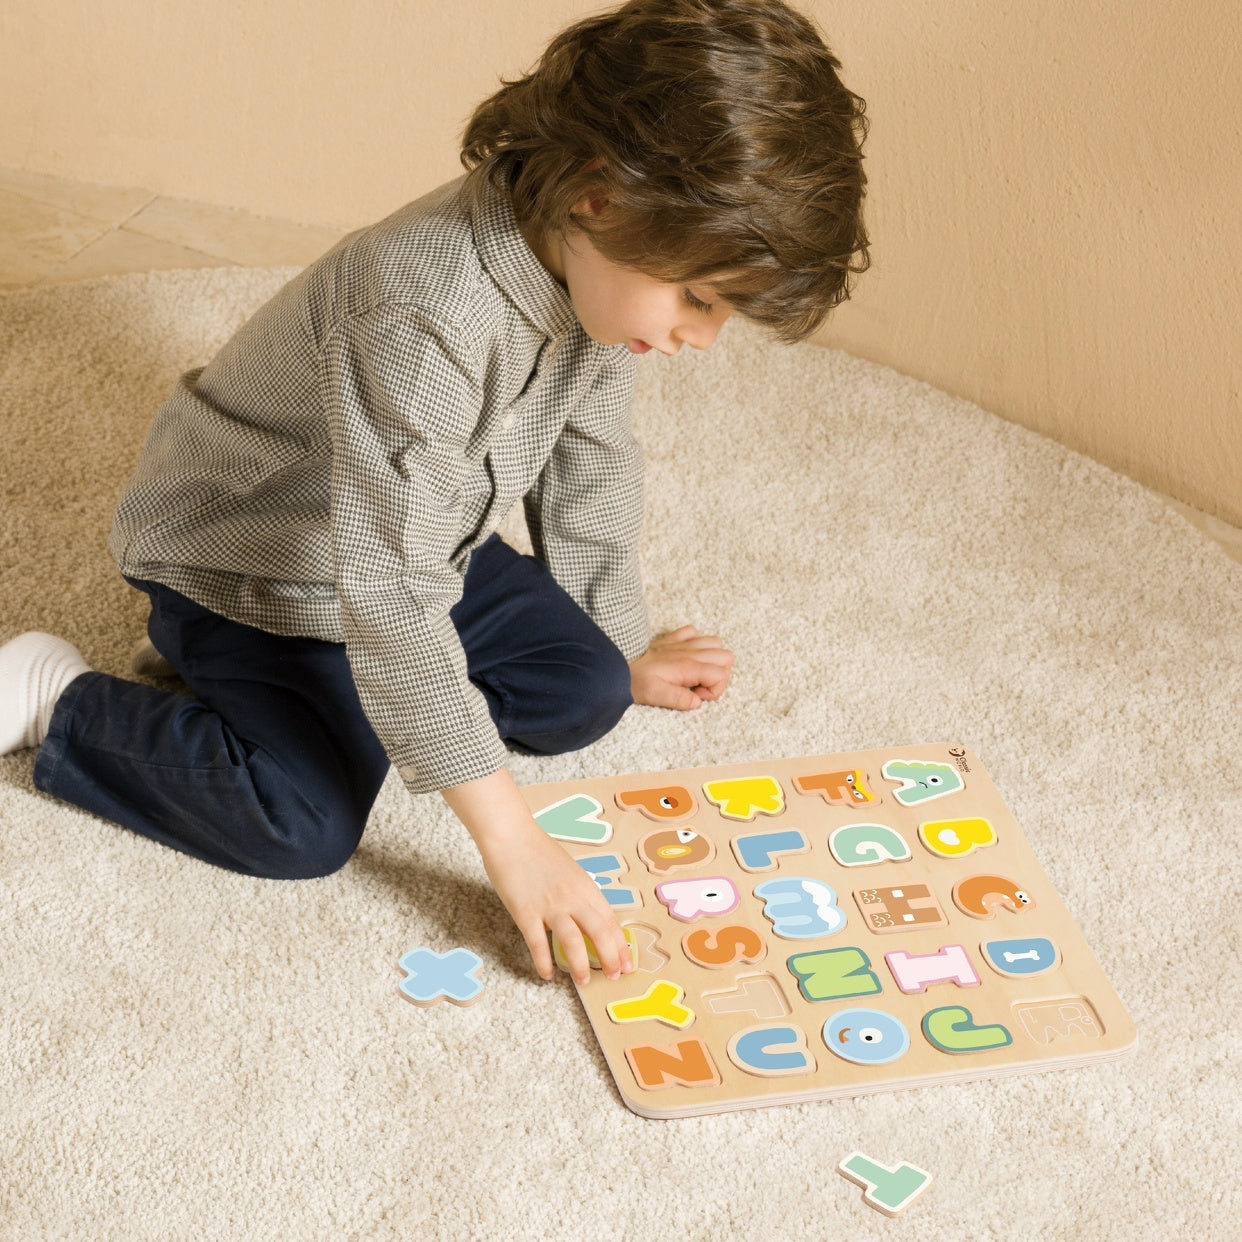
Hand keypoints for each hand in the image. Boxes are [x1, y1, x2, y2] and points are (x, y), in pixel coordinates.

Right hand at [443, 769, 633, 985]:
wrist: (511, 835)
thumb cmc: (539, 851)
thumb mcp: (570, 871)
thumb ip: (581, 893)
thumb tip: (592, 917)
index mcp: (586, 886)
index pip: (610, 921)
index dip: (620, 945)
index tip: (627, 963)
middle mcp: (573, 897)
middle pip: (600, 933)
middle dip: (610, 958)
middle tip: (614, 976)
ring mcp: (550, 906)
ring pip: (573, 942)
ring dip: (581, 965)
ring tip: (584, 980)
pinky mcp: (526, 912)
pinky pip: (538, 944)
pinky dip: (544, 962)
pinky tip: (547, 975)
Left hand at [629, 625, 733, 710]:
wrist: (616, 663)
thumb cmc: (635, 680)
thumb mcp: (655, 695)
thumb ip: (679, 699)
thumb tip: (697, 702)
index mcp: (688, 666)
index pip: (721, 674)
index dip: (714, 690)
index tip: (696, 695)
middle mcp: (690, 651)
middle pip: (726, 656)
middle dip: (719, 674)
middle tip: (698, 686)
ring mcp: (683, 642)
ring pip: (716, 642)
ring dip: (712, 659)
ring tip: (695, 673)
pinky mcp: (673, 638)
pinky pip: (694, 632)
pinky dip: (696, 644)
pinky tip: (685, 657)